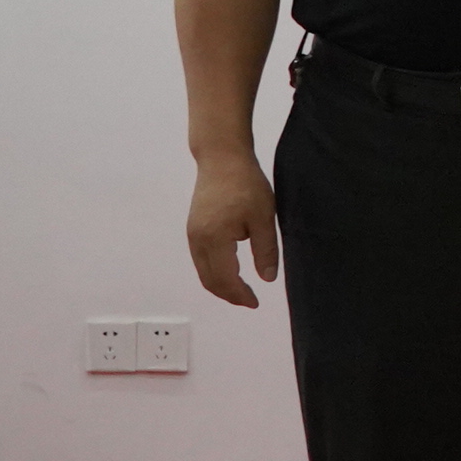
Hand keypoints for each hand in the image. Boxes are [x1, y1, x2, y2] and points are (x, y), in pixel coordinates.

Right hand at [187, 150, 279, 307]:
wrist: (221, 157)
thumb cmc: (246, 184)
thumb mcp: (263, 217)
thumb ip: (265, 250)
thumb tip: (268, 279)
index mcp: (215, 239)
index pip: (225, 279)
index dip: (240, 295)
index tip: (255, 302)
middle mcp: (198, 241)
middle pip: (209, 280)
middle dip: (228, 295)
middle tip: (249, 300)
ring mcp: (192, 234)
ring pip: (203, 271)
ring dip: (220, 284)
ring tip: (241, 289)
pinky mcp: (193, 228)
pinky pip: (200, 259)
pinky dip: (214, 271)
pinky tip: (230, 270)